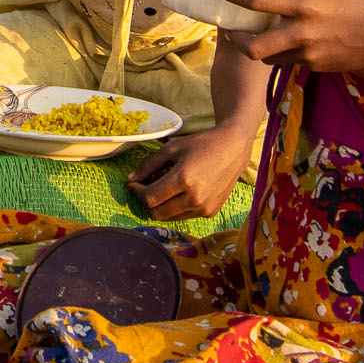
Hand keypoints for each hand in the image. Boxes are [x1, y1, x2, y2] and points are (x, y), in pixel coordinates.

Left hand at [128, 121, 254, 219]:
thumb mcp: (172, 148)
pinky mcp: (210, 212)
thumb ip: (149, 164)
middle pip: (157, 213)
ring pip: (170, 218)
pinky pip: (185, 216)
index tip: (133, 184)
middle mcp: (194, 198)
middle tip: (144, 189)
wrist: (233, 149)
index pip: (150, 197)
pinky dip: (176, 208)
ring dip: (161, 207)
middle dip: (146, 202)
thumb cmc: (201, 144)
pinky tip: (178, 193)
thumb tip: (130, 179)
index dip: (137, 192)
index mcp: (183, 179)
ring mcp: (204, 208)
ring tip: (161, 190)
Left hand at [218, 0, 363, 74]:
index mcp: (303, 5)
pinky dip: (275, 52)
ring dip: (253, 47)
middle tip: (227, 26)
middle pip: (253, 47)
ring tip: (247, 33)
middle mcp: (301, 33)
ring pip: (267, 57)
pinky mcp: (314, 66)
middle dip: (235, 39)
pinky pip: (285, 62)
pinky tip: (275, 40)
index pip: (257, 0)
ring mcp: (307, 54)